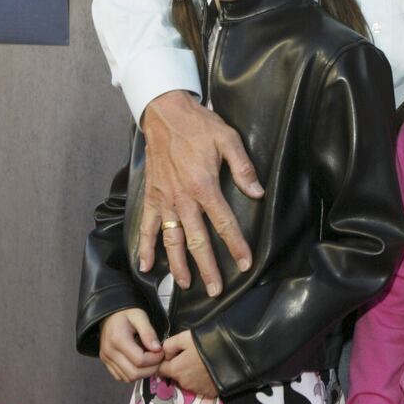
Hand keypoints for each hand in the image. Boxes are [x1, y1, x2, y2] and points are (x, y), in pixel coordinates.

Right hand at [99, 308, 163, 382]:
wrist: (109, 315)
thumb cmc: (126, 314)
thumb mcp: (140, 316)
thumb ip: (148, 332)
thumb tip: (157, 349)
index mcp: (118, 339)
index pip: (140, 360)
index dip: (155, 359)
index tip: (161, 351)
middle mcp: (110, 352)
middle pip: (134, 373)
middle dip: (151, 369)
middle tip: (158, 358)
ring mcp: (106, 360)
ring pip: (128, 378)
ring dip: (143, 373)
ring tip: (150, 360)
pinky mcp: (107, 364)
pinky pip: (122, 377)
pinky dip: (133, 374)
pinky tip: (140, 363)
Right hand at [140, 90, 261, 295]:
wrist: (165, 114)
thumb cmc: (199, 125)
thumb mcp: (228, 139)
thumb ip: (243, 168)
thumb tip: (257, 194)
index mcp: (205, 186)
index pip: (224, 223)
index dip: (236, 245)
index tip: (246, 264)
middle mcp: (183, 198)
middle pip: (197, 240)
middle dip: (207, 267)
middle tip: (215, 289)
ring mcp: (165, 200)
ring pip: (172, 239)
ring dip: (178, 264)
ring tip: (186, 284)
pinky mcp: (151, 197)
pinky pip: (147, 226)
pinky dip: (145, 246)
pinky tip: (146, 265)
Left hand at [158, 330, 217, 397]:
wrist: (233, 353)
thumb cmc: (206, 342)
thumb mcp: (184, 337)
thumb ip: (169, 345)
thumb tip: (165, 354)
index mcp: (176, 370)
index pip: (161, 369)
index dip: (166, 361)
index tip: (174, 354)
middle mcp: (183, 383)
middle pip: (175, 375)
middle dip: (180, 367)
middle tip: (191, 355)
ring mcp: (197, 389)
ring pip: (188, 381)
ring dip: (191, 373)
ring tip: (202, 362)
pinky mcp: (209, 393)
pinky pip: (201, 386)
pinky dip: (202, 379)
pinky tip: (210, 370)